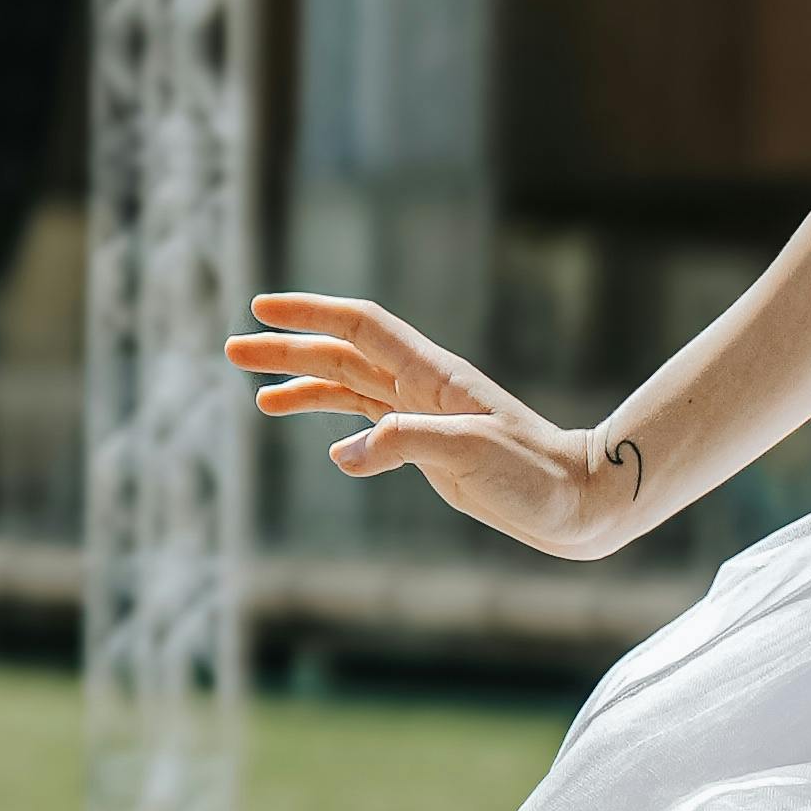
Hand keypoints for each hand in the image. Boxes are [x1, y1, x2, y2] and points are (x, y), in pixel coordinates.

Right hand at [225, 293, 635, 559]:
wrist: (578, 502)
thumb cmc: (535, 474)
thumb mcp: (471, 454)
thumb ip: (406, 444)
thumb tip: (344, 453)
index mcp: (432, 375)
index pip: (360, 327)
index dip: (309, 312)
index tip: (261, 307)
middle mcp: (424, 387)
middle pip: (343, 354)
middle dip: (288, 349)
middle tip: (232, 350)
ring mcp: (426, 416)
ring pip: (352, 389)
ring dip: (305, 388)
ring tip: (256, 397)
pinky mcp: (431, 448)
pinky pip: (374, 429)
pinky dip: (342, 432)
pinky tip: (327, 448)